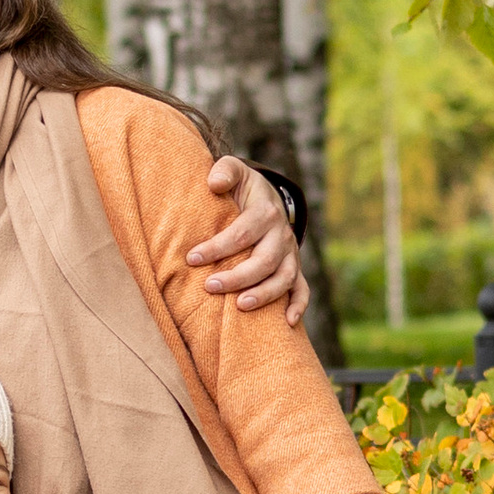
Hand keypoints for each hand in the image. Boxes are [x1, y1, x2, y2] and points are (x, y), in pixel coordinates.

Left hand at [190, 157, 310, 323]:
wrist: (267, 197)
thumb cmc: (241, 189)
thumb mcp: (235, 171)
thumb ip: (224, 171)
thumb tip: (214, 184)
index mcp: (265, 212)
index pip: (242, 233)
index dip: (217, 247)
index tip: (191, 258)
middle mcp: (281, 235)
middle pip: (264, 260)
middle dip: (238, 276)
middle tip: (210, 286)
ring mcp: (290, 254)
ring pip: (284, 278)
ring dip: (265, 294)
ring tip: (241, 306)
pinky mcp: (293, 268)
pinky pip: (302, 289)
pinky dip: (298, 305)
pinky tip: (288, 323)